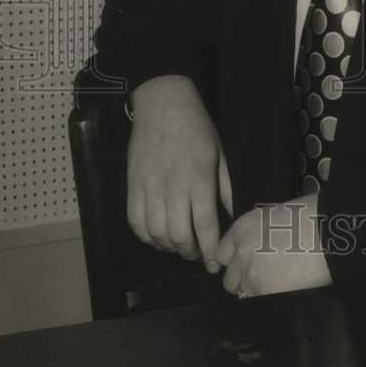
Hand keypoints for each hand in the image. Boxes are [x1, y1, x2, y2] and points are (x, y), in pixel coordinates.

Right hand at [126, 75, 232, 270]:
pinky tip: (157, 237)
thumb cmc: (197, 128)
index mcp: (198, 179)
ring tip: (179, 246)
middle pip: (179, 235)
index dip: (210, 249)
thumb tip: (233, 215)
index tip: (214, 262)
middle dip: (190, 252)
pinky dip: (146, 236)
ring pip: (155, 233)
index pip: (205, 225)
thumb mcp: (220, 154)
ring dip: (168, 247)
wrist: (163, 104)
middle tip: (197, 254)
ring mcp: (149, 187)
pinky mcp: (132, 185)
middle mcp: (172, 187)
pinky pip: (135, 221)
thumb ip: (225, 187)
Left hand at [216, 193, 331, 296]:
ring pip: (242, 291)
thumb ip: (261, 232)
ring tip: (275, 285)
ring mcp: (249, 273)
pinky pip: (257, 300)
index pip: (223, 252)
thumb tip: (264, 243)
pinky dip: (267, 298)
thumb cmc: (312, 217)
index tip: (245, 263)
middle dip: (243, 278)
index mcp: (243, 227)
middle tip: (263, 276)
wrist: (327, 233)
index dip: (235, 259)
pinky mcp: (262, 291)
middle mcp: (240, 251)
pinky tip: (283, 290)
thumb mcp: (277, 214)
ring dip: (254, 290)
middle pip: (229, 276)